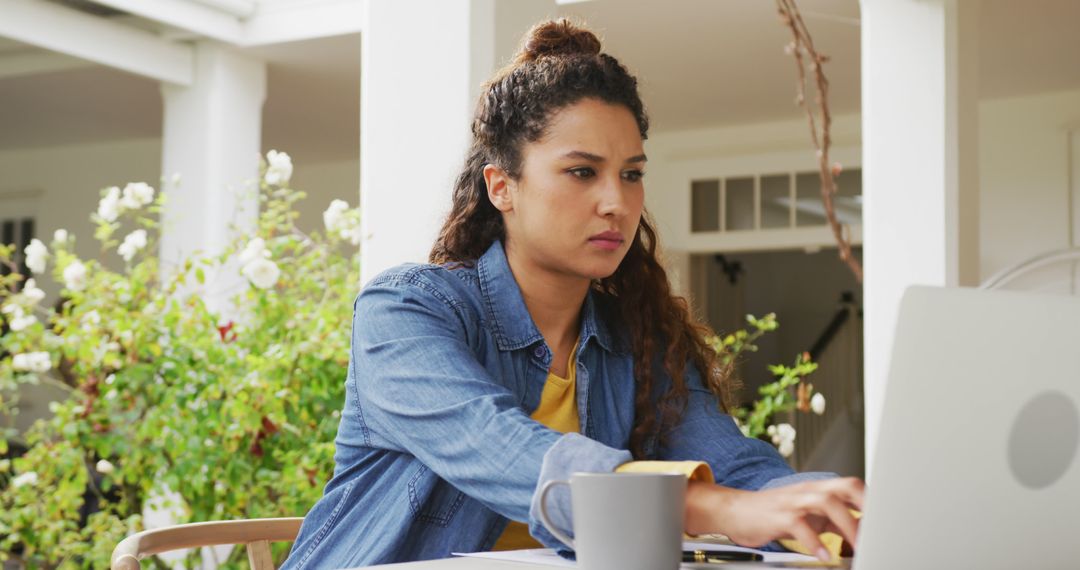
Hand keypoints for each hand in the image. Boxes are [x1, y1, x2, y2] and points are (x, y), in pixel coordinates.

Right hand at [686, 477, 864, 561]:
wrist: (735, 510)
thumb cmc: (773, 513)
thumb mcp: (808, 514)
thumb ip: (833, 521)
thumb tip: (861, 532)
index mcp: (818, 489)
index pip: (852, 487)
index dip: (873, 501)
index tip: (888, 521)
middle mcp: (808, 491)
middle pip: (845, 488)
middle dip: (866, 507)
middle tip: (879, 531)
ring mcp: (793, 501)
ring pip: (826, 503)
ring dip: (847, 525)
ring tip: (858, 547)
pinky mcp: (779, 516)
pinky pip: (800, 526)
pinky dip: (814, 542)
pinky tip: (823, 556)